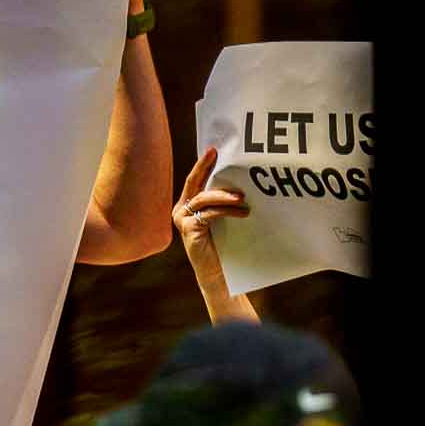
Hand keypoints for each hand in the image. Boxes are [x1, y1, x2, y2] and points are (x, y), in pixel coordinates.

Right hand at [175, 147, 248, 274]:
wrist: (220, 276)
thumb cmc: (225, 248)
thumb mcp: (223, 220)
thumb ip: (223, 204)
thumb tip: (241, 183)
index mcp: (187, 207)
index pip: (194, 181)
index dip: (202, 165)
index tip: (213, 150)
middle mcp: (181, 211)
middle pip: (193, 183)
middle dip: (204, 167)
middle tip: (216, 154)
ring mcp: (183, 220)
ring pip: (203, 198)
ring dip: (225, 195)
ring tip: (243, 198)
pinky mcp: (189, 230)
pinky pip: (209, 213)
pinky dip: (227, 210)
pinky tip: (243, 213)